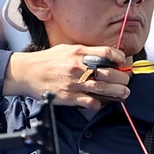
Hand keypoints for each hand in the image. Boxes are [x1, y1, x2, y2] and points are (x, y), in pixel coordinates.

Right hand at [5, 44, 131, 108]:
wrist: (27, 72)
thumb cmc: (47, 61)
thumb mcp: (67, 49)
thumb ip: (85, 52)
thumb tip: (105, 57)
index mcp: (78, 52)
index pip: (107, 53)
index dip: (120, 58)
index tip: (124, 63)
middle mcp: (78, 67)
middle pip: (109, 73)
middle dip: (123, 78)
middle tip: (127, 81)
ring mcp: (74, 83)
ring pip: (103, 88)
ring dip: (118, 92)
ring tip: (124, 93)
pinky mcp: (69, 97)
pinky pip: (90, 102)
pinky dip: (99, 103)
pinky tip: (101, 101)